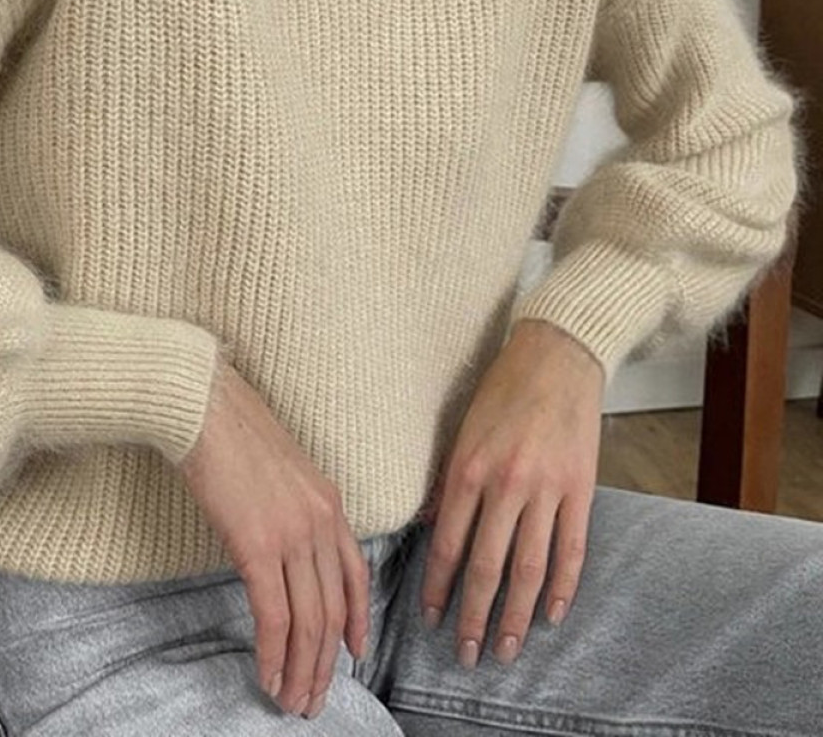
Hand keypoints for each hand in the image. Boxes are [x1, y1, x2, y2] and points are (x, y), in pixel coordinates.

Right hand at [178, 357, 369, 719]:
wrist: (204, 405)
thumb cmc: (231, 430)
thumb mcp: (281, 469)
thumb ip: (293, 509)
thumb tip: (283, 546)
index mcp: (329, 503)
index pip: (355, 576)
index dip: (357, 622)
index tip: (352, 654)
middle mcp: (321, 521)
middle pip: (334, 610)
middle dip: (325, 663)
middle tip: (313, 698)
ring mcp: (292, 534)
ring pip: (309, 622)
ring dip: (301, 669)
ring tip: (292, 701)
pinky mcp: (257, 545)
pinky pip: (273, 615)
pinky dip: (272, 654)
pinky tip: (267, 676)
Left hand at [419, 319, 603, 668]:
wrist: (557, 356)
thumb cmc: (502, 390)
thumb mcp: (461, 430)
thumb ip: (448, 483)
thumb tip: (432, 528)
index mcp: (469, 469)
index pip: (447, 543)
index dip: (437, 586)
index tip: (429, 617)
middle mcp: (506, 484)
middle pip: (487, 567)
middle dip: (473, 616)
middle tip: (465, 654)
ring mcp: (547, 490)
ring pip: (529, 568)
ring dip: (515, 615)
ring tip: (506, 649)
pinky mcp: (581, 489)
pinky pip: (571, 550)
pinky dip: (561, 587)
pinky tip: (550, 615)